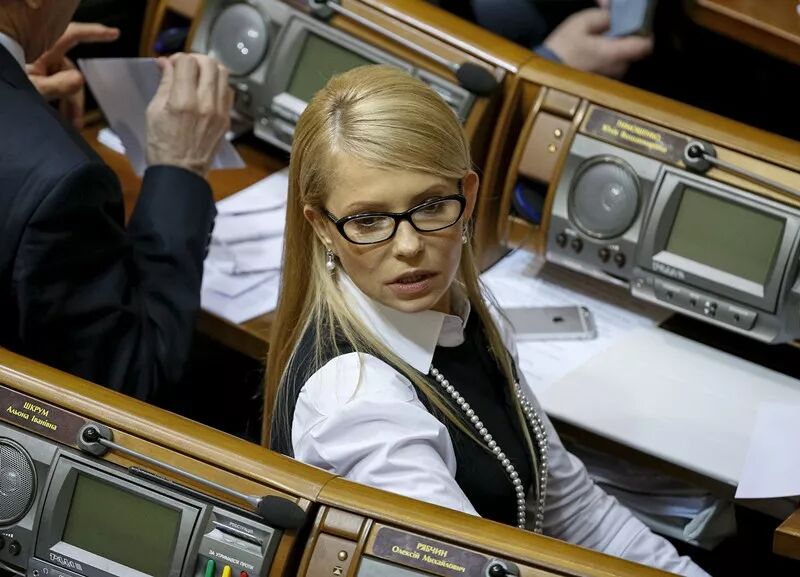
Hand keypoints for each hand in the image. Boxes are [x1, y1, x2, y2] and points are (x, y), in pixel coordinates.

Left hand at [26, 23, 119, 128]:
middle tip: (76, 124)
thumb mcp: (31, 88)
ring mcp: (36, 68)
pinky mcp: (32, 80)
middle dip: (75, 99)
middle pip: (69, 71)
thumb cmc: (6, 86)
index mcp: (41, 50)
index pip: (72, 35)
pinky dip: (57, 103)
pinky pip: (51, 88)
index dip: (94, 33)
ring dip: (67, 106)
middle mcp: (41, 57)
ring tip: (69, 127)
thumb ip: (56, 85)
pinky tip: (60, 121)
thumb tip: (80, 80)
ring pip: (62, 83)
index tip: (114, 34)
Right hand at [146, 53, 233, 176]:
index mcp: (183, 102)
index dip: (178, 58)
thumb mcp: (153, 112)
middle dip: (196, 59)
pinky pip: (228, 92)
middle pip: (209, 63)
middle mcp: (205, 104)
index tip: (171, 64)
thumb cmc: (161, 145)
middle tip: (186, 67)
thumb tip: (166, 62)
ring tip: (198, 77)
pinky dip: (219, 85)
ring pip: (223, 74)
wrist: (181, 173)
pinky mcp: (226, 120)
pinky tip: (207, 91)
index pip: (187, 62)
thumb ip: (164, 84)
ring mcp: (220, 112)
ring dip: (210, 69)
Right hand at [543, 8, 652, 77]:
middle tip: (608, 24)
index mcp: (615, 53)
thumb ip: (605, 16)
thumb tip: (618, 11)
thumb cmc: (563, 47)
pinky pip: (613, 65)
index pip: (646, 44)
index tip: (633, 22)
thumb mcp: (582, 22)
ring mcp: (612, 78)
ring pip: (623, 57)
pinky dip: (607, 55)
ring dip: (615, 45)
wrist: (544, 76)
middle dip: (625, 35)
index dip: (644, 31)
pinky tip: (592, 48)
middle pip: (635, 49)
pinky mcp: (604, 83)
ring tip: (596, 36)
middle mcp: (619, 68)